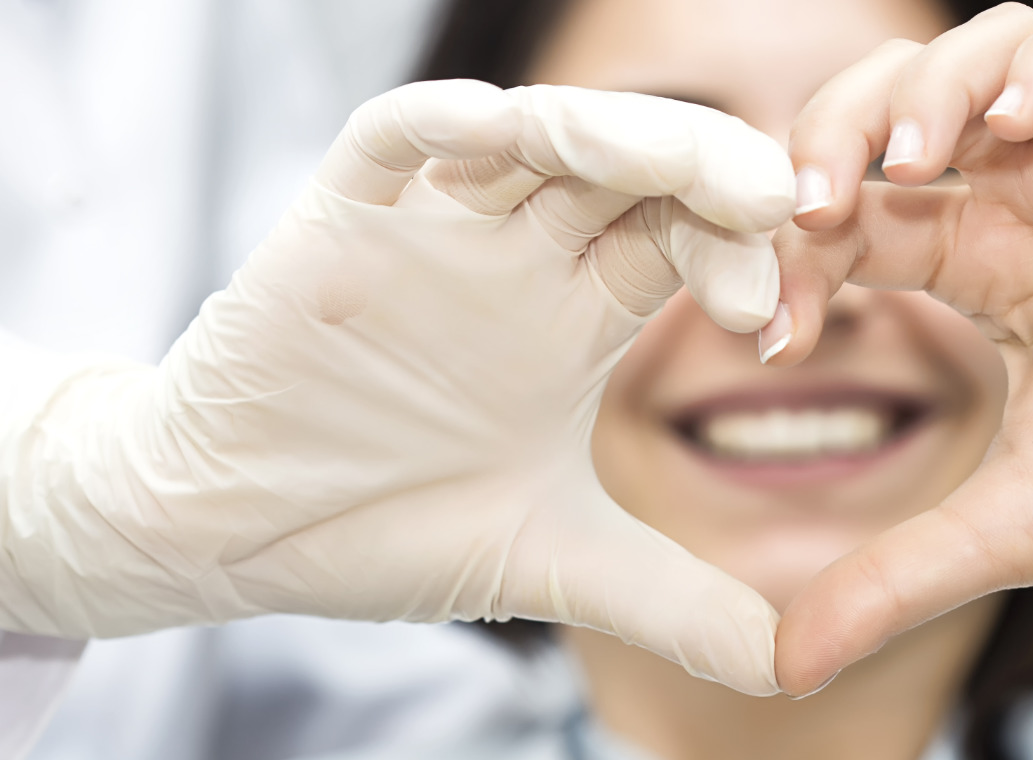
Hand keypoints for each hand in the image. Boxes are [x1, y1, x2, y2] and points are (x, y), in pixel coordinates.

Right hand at [0, 81, 793, 694]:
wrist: (234, 532)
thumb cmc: (381, 526)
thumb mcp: (551, 564)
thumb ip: (675, 603)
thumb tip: (798, 671)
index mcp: (577, 312)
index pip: (684, 241)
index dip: (741, 256)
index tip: (775, 316)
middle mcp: (517, 253)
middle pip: (631, 169)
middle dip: (705, 170)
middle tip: (774, 201)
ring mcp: (431, 227)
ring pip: (531, 136)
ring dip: (606, 132)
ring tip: (671, 161)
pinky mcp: (338, 220)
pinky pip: (390, 142)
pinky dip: (438, 125)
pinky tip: (494, 128)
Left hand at [768, 4, 1032, 700]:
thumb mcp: (1009, 531)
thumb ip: (895, 578)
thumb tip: (786, 663)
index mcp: (973, 264)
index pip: (848, 210)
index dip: (792, 245)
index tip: (773, 327)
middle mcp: (1027, 200)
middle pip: (896, 104)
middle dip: (833, 130)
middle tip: (808, 201)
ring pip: (992, 52)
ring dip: (930, 85)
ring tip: (907, 161)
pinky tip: (1013, 125)